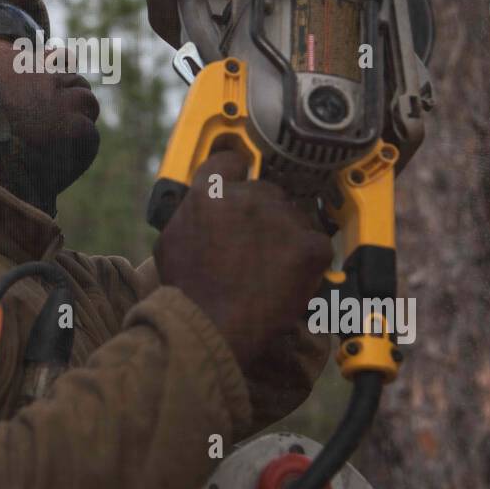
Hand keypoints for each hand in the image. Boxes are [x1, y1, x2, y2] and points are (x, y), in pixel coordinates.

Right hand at [153, 148, 332, 370]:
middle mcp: (248, 196)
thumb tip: (200, 207)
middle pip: (268, 192)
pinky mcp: (308, 246)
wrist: (209, 327)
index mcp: (211, 192)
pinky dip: (309, 261)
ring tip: (272, 269)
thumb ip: (191, 213)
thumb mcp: (171, 240)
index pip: (232, 161)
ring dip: (287, 237)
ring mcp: (281, 219)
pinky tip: (290, 279)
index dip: (238, 176)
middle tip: (256, 247)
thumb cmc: (186, 292)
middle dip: (264, 215)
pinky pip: (318, 243)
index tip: (242, 187)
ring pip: (295, 217)